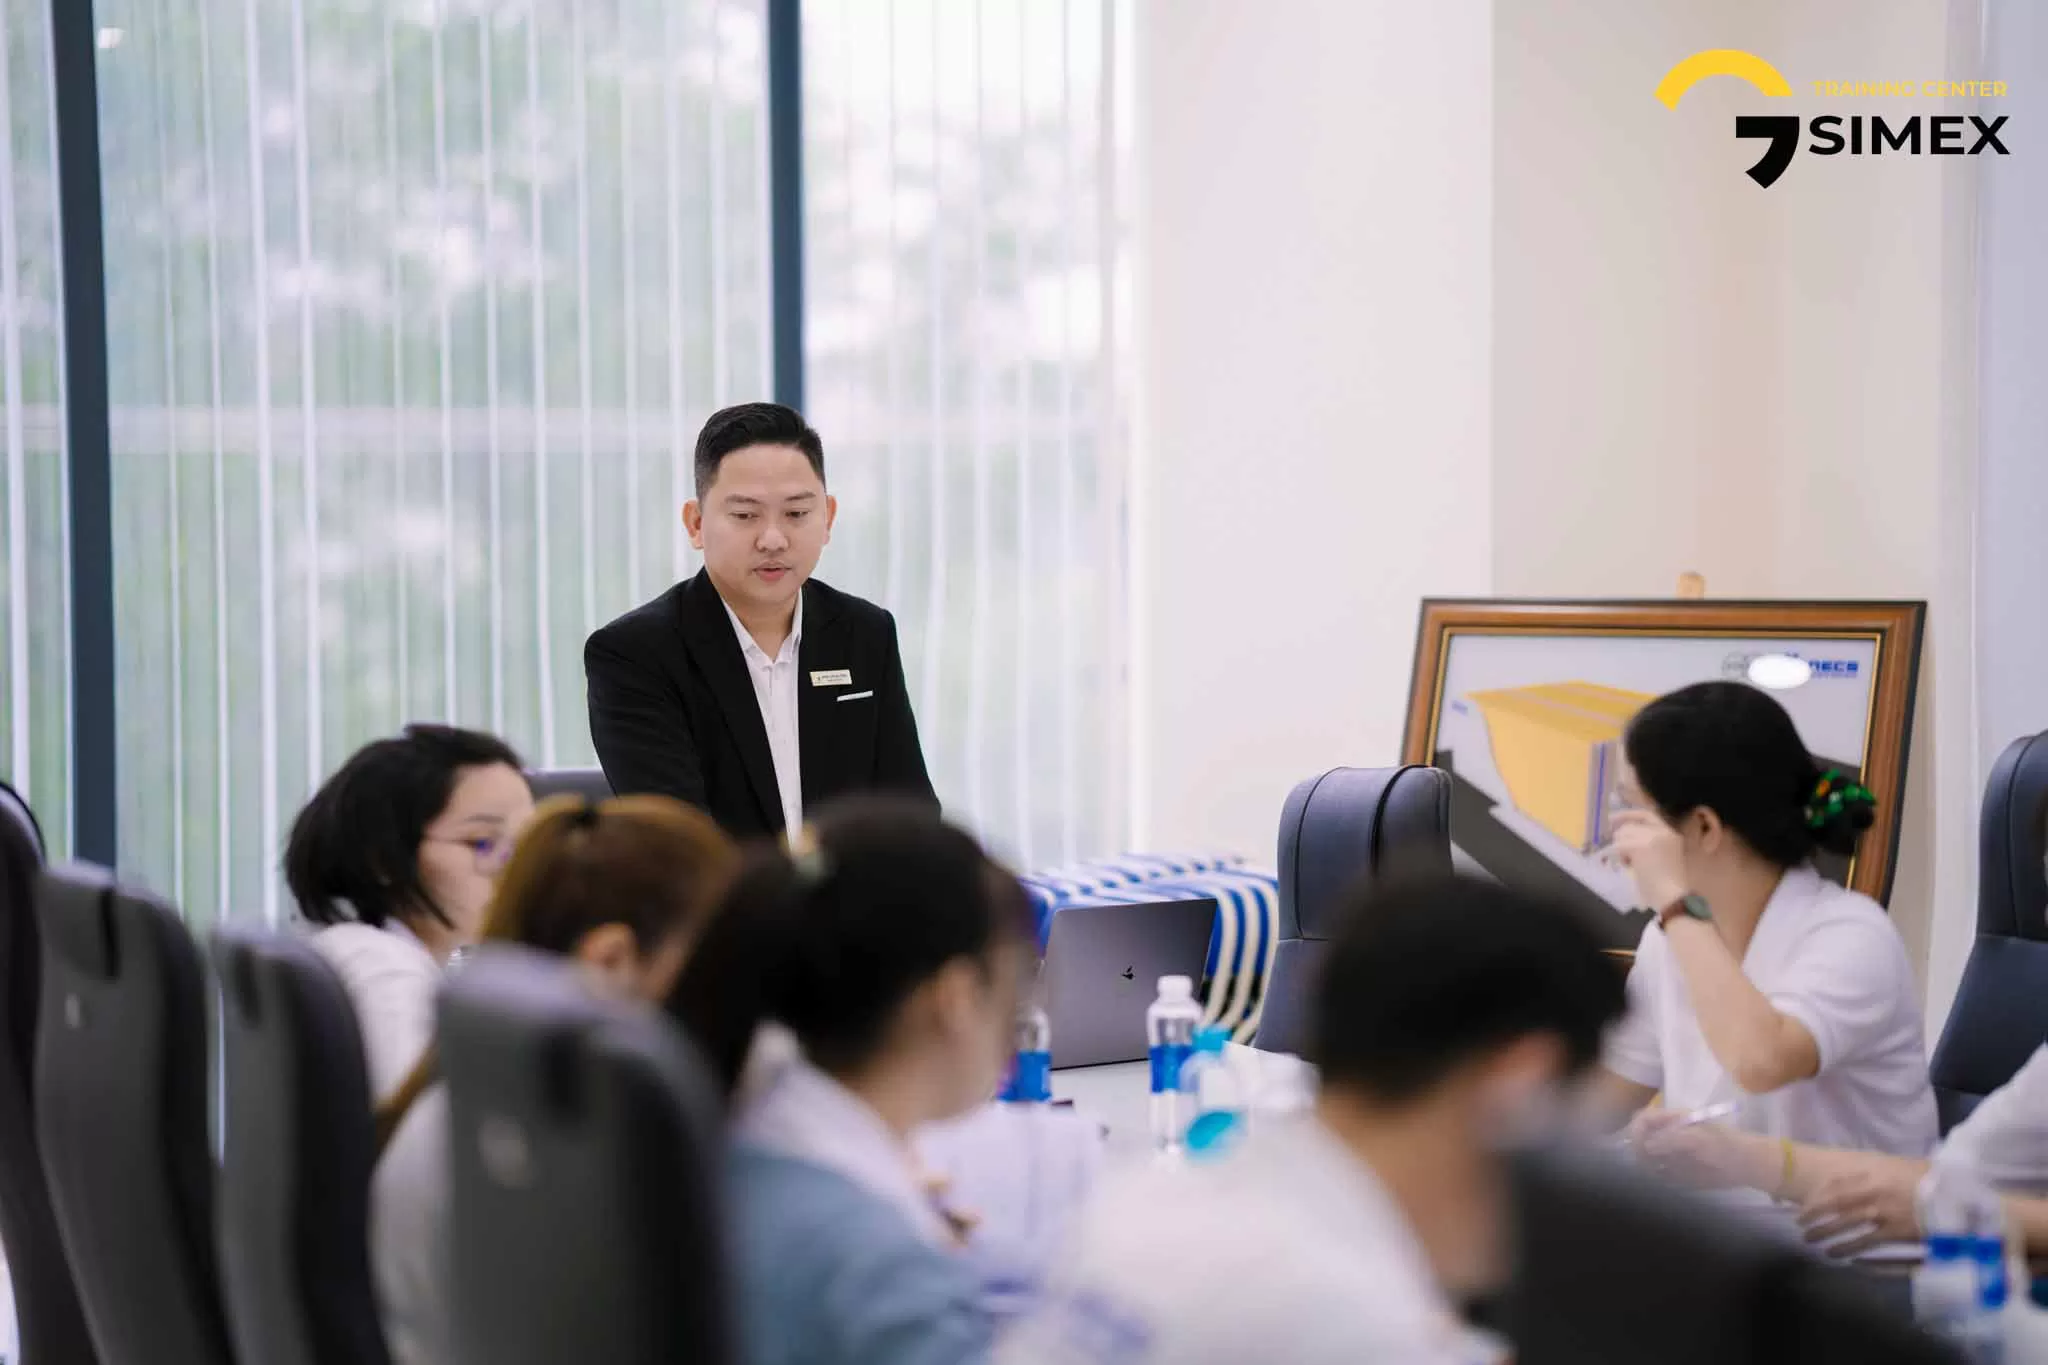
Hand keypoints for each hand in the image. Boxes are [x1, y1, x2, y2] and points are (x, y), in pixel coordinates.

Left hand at [1608, 809, 1688, 911]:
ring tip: (1632, 864)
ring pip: (1621, 835)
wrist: (1672, 896)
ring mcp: (1651, 837)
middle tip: (1625, 856)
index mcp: (1671, 833)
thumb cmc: (1667, 885)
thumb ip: (1647, 843)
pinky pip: (1618, 846)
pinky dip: (1619, 857)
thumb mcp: (1662, 857)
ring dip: (1621, 850)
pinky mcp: (1640, 846)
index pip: (1646, 815)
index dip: (1628, 815)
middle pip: (1629, 826)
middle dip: (1622, 840)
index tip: (1613, 819)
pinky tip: (1629, 867)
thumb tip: (1622, 833)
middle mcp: (1663, 831)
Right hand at [1627, 1110, 1770, 1190]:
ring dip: (1645, 1165)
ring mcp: (1670, 1153)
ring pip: (1645, 1157)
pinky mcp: (1675, 1171)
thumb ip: (1671, 1140)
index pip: (1644, 1119)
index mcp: (1673, 1120)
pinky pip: (1656, 1174)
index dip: (1637, 1130)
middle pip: (1640, 1138)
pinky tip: (1665, 1180)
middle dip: (1638, 1149)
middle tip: (1648, 1163)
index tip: (1640, 1146)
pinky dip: (1655, 1177)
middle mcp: (1667, 1134)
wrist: (1746, 1166)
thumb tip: (1646, 1146)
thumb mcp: (1698, 1138)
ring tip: (1659, 1173)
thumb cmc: (1725, 1145)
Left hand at [1798, 1159, 1923, 1256]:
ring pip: (1843, 1223)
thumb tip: (1862, 1169)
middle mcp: (1873, 1190)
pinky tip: (1833, 1254)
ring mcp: (1883, 1211)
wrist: (1956, 1196)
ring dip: (1823, 1232)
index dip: (1817, 1195)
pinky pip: (1863, 1241)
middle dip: (1813, 1214)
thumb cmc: (1931, 1180)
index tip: (1805, 1203)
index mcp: (1874, 1173)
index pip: (1835, 1184)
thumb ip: (1880, 1169)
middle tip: (1799, 1223)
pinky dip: (1845, 1248)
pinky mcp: (1894, 1231)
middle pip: (1833, 1203)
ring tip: (1809, 1240)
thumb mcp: (1902, 1166)